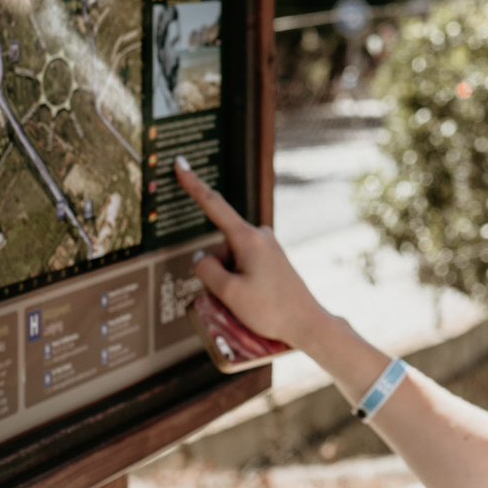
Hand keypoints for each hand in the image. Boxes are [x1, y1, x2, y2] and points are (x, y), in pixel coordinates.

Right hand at [172, 158, 333, 349]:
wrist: (307, 324)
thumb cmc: (271, 309)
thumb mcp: (228, 292)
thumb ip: (206, 270)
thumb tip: (200, 258)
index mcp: (248, 238)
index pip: (213, 205)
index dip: (193, 184)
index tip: (180, 164)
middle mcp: (259, 236)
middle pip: (218, 249)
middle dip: (217, 272)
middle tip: (239, 297)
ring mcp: (267, 247)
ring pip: (230, 261)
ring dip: (230, 281)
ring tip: (252, 301)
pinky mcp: (271, 260)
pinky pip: (243, 268)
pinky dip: (241, 284)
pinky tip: (257, 302)